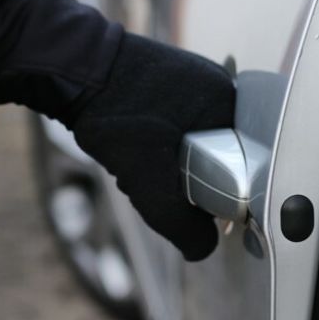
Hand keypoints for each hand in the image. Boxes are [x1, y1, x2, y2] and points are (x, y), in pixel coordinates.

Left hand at [72, 33, 234, 260]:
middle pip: (223, 153)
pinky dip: (165, 146)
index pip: (246, 161)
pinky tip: (141, 150)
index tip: (204, 209)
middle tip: (168, 185)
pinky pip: (182, 127)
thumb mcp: (149, 179)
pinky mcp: (170, 83)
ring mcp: (194, 81)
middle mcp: (219, 86)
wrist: (72, 69)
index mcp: (229, 101)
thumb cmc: (115, 113)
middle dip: (197, 179)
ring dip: (178, 164)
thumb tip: (203, 250)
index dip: (228, 191)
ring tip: (147, 163)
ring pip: (200, 142)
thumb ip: (179, 223)